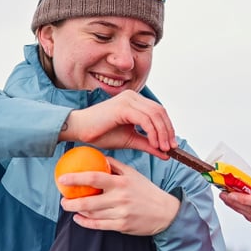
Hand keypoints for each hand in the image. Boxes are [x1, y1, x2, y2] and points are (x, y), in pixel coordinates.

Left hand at [58, 157, 179, 235]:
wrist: (165, 212)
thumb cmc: (146, 191)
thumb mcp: (133, 174)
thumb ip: (115, 165)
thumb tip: (98, 158)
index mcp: (122, 182)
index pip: (94, 178)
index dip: (75, 178)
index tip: (62, 179)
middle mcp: (120, 198)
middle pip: (88, 201)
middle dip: (70, 202)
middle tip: (62, 199)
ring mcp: (121, 213)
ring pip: (92, 214)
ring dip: (77, 211)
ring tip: (70, 207)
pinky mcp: (122, 226)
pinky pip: (98, 225)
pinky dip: (85, 222)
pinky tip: (78, 218)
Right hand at [61, 90, 175, 159]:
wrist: (79, 130)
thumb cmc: (101, 133)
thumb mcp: (130, 140)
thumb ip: (148, 144)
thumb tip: (166, 154)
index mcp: (135, 101)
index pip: (159, 112)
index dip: (168, 128)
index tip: (172, 145)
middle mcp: (133, 96)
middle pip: (160, 112)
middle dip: (168, 131)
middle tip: (171, 148)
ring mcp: (128, 99)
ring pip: (155, 115)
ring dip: (162, 133)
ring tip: (163, 149)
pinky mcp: (123, 107)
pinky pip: (145, 120)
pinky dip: (153, 133)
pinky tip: (154, 144)